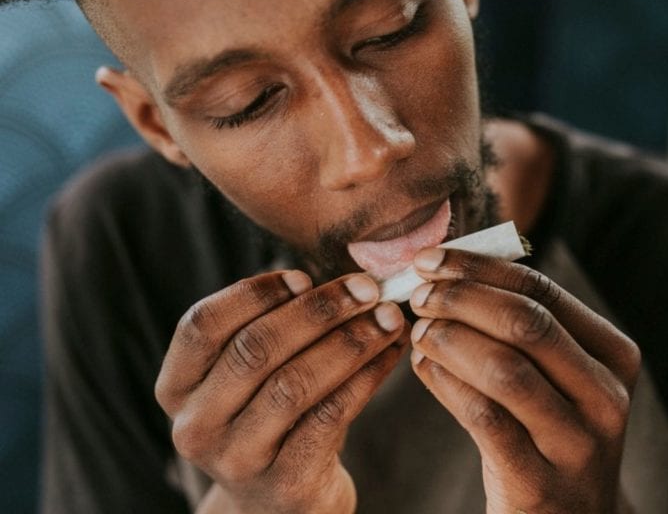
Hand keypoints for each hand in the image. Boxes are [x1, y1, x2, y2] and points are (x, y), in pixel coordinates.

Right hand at [155, 270, 407, 513]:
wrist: (282, 505)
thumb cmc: (273, 421)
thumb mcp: (252, 379)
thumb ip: (274, 329)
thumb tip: (343, 279)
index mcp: (177, 388)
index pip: (202, 325)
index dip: (254, 293)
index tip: (303, 276)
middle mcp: (196, 426)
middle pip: (254, 348)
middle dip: (318, 310)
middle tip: (366, 287)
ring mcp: (237, 460)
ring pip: (294, 383)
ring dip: (350, 341)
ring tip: (387, 318)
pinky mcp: (285, 484)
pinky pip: (329, 417)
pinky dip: (366, 378)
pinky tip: (391, 355)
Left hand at [407, 247, 640, 513]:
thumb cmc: (552, 437)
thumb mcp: (560, 381)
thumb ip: (526, 329)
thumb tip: (453, 267)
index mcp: (614, 356)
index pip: (543, 291)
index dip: (480, 269)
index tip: (430, 259)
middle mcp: (606, 396)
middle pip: (527, 324)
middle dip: (462, 299)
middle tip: (417, 294)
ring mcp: (578, 443)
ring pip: (505, 370)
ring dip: (449, 341)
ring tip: (417, 332)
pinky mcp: (540, 482)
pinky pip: (485, 420)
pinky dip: (446, 386)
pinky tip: (424, 371)